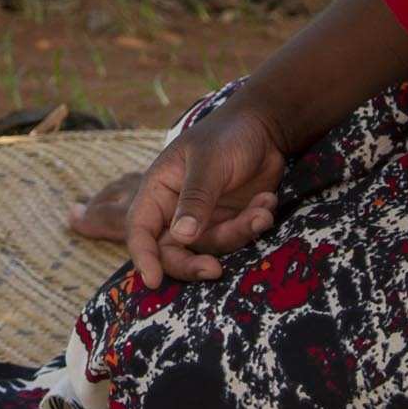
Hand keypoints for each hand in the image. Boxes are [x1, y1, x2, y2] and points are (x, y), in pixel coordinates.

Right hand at [125, 97, 289, 286]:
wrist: (266, 127)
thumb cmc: (228, 135)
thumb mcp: (209, 163)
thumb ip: (195, 199)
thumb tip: (181, 236)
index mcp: (158, 190)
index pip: (140, 229)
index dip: (143, 256)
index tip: (152, 281)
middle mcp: (176, 209)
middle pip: (172, 251)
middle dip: (192, 264)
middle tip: (215, 270)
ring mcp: (204, 218)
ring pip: (211, 247)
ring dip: (239, 232)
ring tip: (262, 210)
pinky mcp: (230, 222)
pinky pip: (238, 237)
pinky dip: (255, 223)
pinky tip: (267, 201)